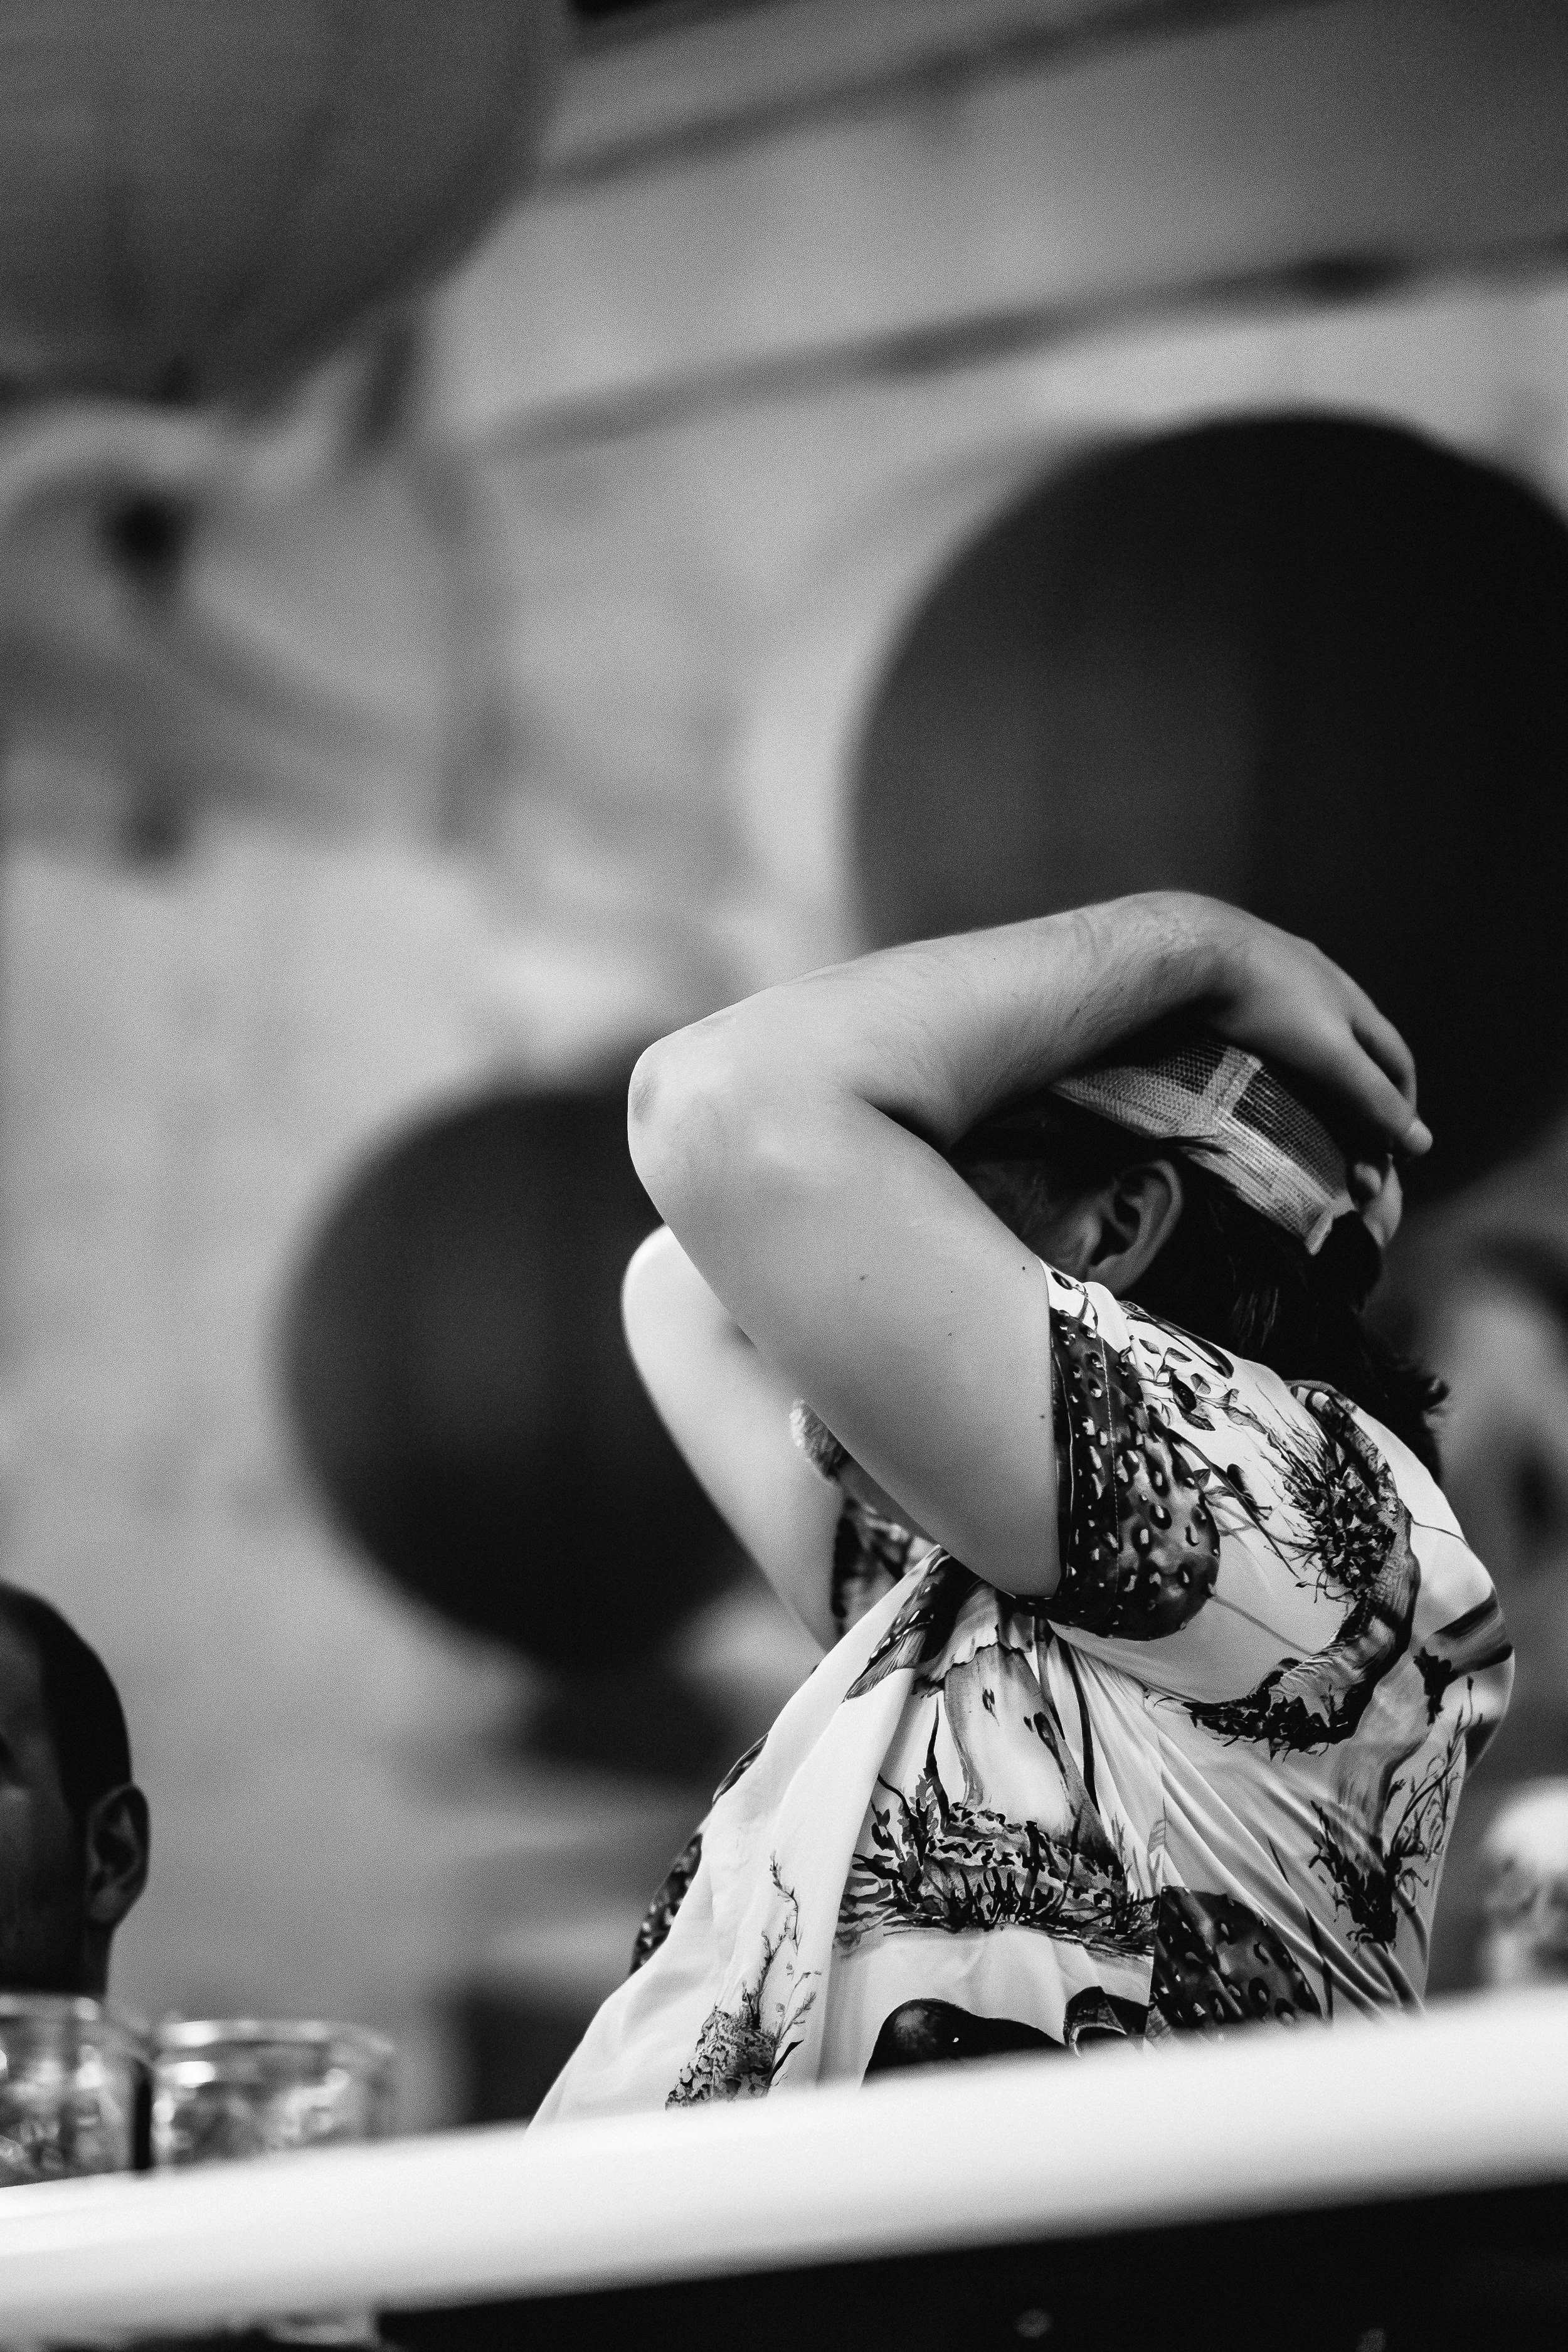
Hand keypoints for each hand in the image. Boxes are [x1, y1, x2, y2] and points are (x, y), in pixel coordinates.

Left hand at [1190, 900, 1430, 1160]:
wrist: (1193, 947)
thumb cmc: (1266, 1003)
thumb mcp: (1328, 1055)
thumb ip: (1371, 1096)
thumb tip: (1423, 1143)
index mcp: (1353, 1001)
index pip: (1397, 1057)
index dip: (1404, 1101)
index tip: (1397, 1144)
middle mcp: (1323, 981)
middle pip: (1361, 1042)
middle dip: (1368, 1087)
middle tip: (1358, 1133)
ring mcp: (1279, 972)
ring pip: (1315, 1026)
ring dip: (1324, 1066)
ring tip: (1312, 1102)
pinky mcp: (1236, 973)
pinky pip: (1269, 1018)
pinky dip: (1280, 1049)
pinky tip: (1260, 1060)